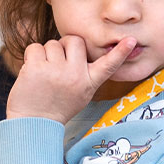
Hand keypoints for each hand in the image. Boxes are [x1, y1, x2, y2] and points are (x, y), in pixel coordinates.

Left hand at [7, 36, 137, 123]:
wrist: (34, 123)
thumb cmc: (58, 106)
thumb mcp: (82, 94)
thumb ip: (86, 73)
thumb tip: (84, 49)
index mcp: (88, 83)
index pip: (108, 65)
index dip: (120, 52)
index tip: (131, 40)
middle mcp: (75, 75)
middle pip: (74, 40)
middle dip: (65, 46)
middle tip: (58, 63)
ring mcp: (55, 71)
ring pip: (52, 43)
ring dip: (46, 54)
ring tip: (44, 73)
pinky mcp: (36, 68)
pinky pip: (35, 47)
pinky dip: (32, 56)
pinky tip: (33, 71)